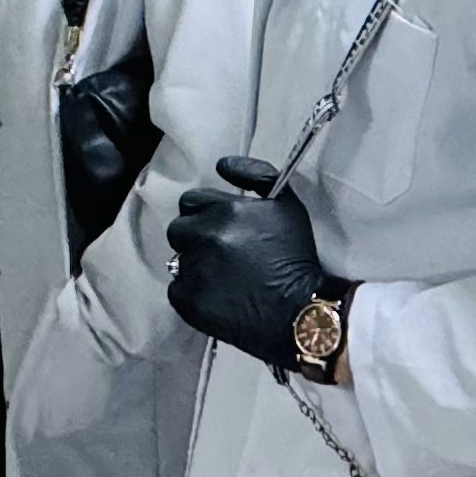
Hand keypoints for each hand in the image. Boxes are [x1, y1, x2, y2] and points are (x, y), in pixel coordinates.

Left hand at [168, 156, 337, 376]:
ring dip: (195, 265)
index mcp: (226, 210)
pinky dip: (192, 293)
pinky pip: (176, 290)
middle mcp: (205, 237)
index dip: (206, 214)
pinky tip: (217, 297)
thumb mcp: (287, 205)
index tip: (223, 230)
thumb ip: (257, 174)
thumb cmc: (295, 256)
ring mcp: (193, 270)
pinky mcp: (187, 301)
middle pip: (178, 229)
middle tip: (221, 254)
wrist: (299, 312)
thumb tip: (222, 164)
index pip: (191, 201)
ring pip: (178, 260)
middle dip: (195, 237)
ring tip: (222, 278)